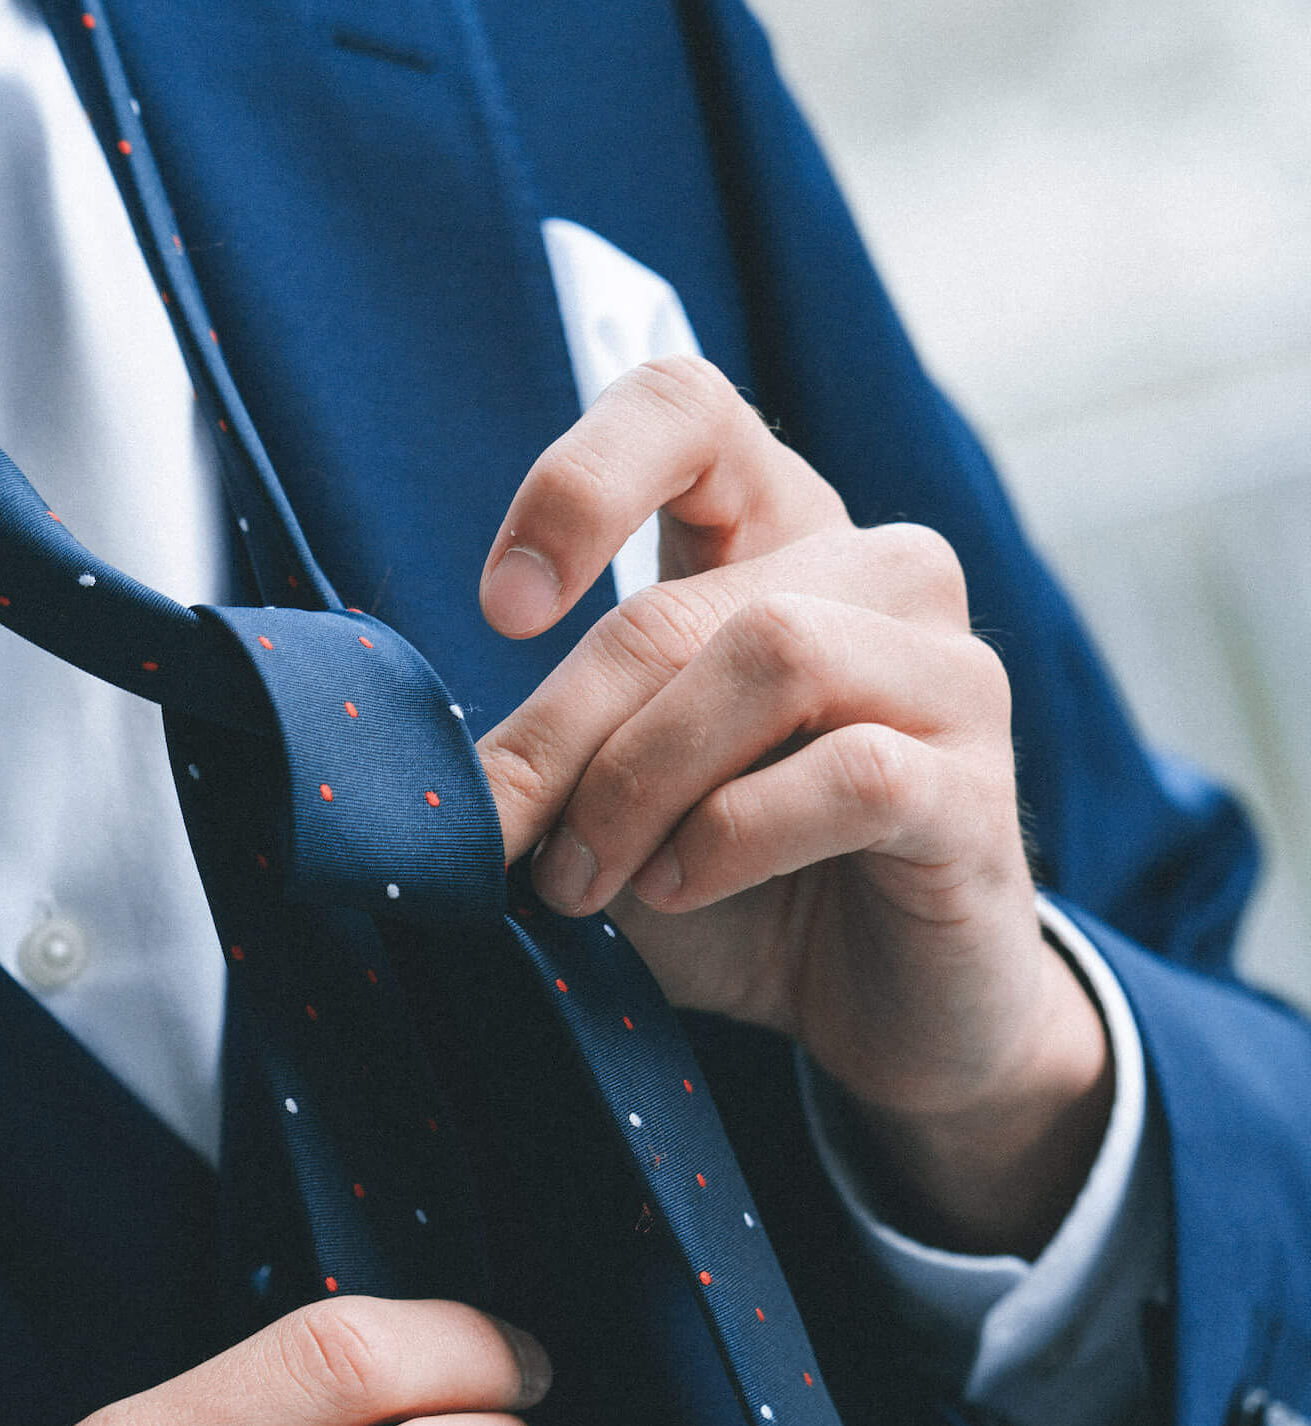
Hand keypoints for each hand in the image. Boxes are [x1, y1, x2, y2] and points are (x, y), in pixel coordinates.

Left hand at [474, 358, 1112, 1255]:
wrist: (888, 1017)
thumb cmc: (746, 891)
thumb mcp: (621, 811)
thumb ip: (557, 759)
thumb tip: (446, 769)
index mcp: (779, 536)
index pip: (685, 408)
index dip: (579, 482)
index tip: (502, 608)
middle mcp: (880, 571)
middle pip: (678, 607)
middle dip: (561, 737)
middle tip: (502, 839)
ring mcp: (949, 670)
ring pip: (772, 657)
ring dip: (643, 784)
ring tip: (591, 881)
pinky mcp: (980, 787)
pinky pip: (852, 773)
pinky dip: (736, 838)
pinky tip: (682, 889)